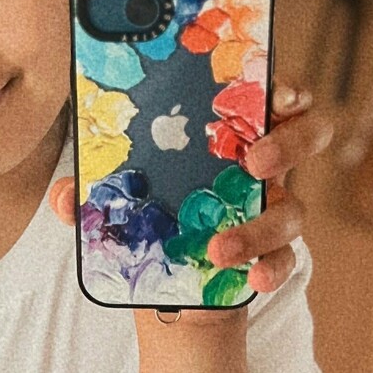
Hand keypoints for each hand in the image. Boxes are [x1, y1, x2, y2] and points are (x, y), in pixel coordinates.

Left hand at [48, 81, 334, 304]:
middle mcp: (262, 165)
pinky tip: (252, 278)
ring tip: (219, 248)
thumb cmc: (151, 217)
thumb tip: (64, 194)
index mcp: (231, 132)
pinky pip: (286, 259)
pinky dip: (271, 268)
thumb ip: (96, 193)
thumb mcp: (120, 199)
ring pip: (295, 208)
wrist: (167, 284)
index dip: (284, 88)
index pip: (272, 95)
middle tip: (253, 161)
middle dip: (290, 143)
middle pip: (308, 135)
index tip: (273, 95)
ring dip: (261, 226)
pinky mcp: (272, 254)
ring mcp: (272, 209)